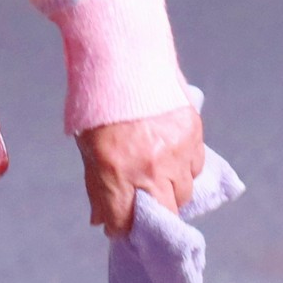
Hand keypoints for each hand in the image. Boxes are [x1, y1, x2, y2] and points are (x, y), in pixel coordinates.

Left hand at [77, 104, 204, 236]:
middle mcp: (150, 167)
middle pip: (164, 214)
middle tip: (145, 204)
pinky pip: (195, 166)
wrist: (123, 55)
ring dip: (171, 190)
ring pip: (184, 192)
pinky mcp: (194, 134)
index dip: (121, 227)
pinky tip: (171, 153)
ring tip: (157, 173)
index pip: (125, 222)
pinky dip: (185, 166)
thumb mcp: (87, 145)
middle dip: (154, 216)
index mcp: (116, 171)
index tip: (120, 224)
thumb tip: (101, 220)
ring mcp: (176, 152)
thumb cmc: (97, 101)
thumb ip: (97, 185)